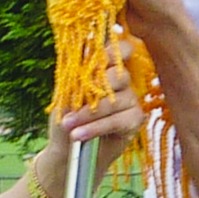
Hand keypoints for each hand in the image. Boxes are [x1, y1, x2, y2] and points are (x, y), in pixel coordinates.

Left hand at [39, 30, 144, 190]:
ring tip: (68, 124)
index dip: (111, 51)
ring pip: (117, 100)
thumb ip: (76, 71)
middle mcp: (122, 81)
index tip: (95, 61)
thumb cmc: (65, 118)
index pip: (120, 48)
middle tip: (73, 101)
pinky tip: (78, 134)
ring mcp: (131, 100)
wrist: (67, 151)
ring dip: (89, 113)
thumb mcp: (64, 92)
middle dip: (95, 87)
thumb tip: (85, 46)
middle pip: (120, 74)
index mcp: (105, 68)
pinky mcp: (134, 121)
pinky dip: (95, 127)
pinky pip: (118, 120)